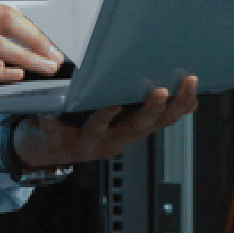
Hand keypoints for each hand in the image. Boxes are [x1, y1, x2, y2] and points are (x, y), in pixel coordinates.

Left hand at [11, 74, 200, 168]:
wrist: (41, 150)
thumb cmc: (83, 124)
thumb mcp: (119, 118)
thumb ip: (143, 108)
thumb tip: (184, 98)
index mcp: (129, 130)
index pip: (162, 119)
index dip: (179, 104)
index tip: (192, 82)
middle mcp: (111, 140)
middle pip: (137, 127)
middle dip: (151, 110)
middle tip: (163, 91)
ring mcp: (84, 143)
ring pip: (98, 130)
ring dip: (106, 117)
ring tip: (112, 102)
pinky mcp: (55, 141)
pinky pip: (52, 129)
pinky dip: (50, 120)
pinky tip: (47, 111)